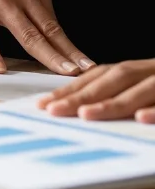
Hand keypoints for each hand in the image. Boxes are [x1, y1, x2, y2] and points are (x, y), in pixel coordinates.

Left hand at [37, 61, 154, 122]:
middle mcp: (152, 71)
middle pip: (116, 79)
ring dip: (112, 102)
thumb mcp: (144, 90)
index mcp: (140, 70)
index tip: (44, 104)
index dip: (73, 88)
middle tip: (54, 110)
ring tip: (84, 114)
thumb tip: (83, 111)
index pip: (101, 76)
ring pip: (142, 88)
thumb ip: (123, 96)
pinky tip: (141, 118)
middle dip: (82, 95)